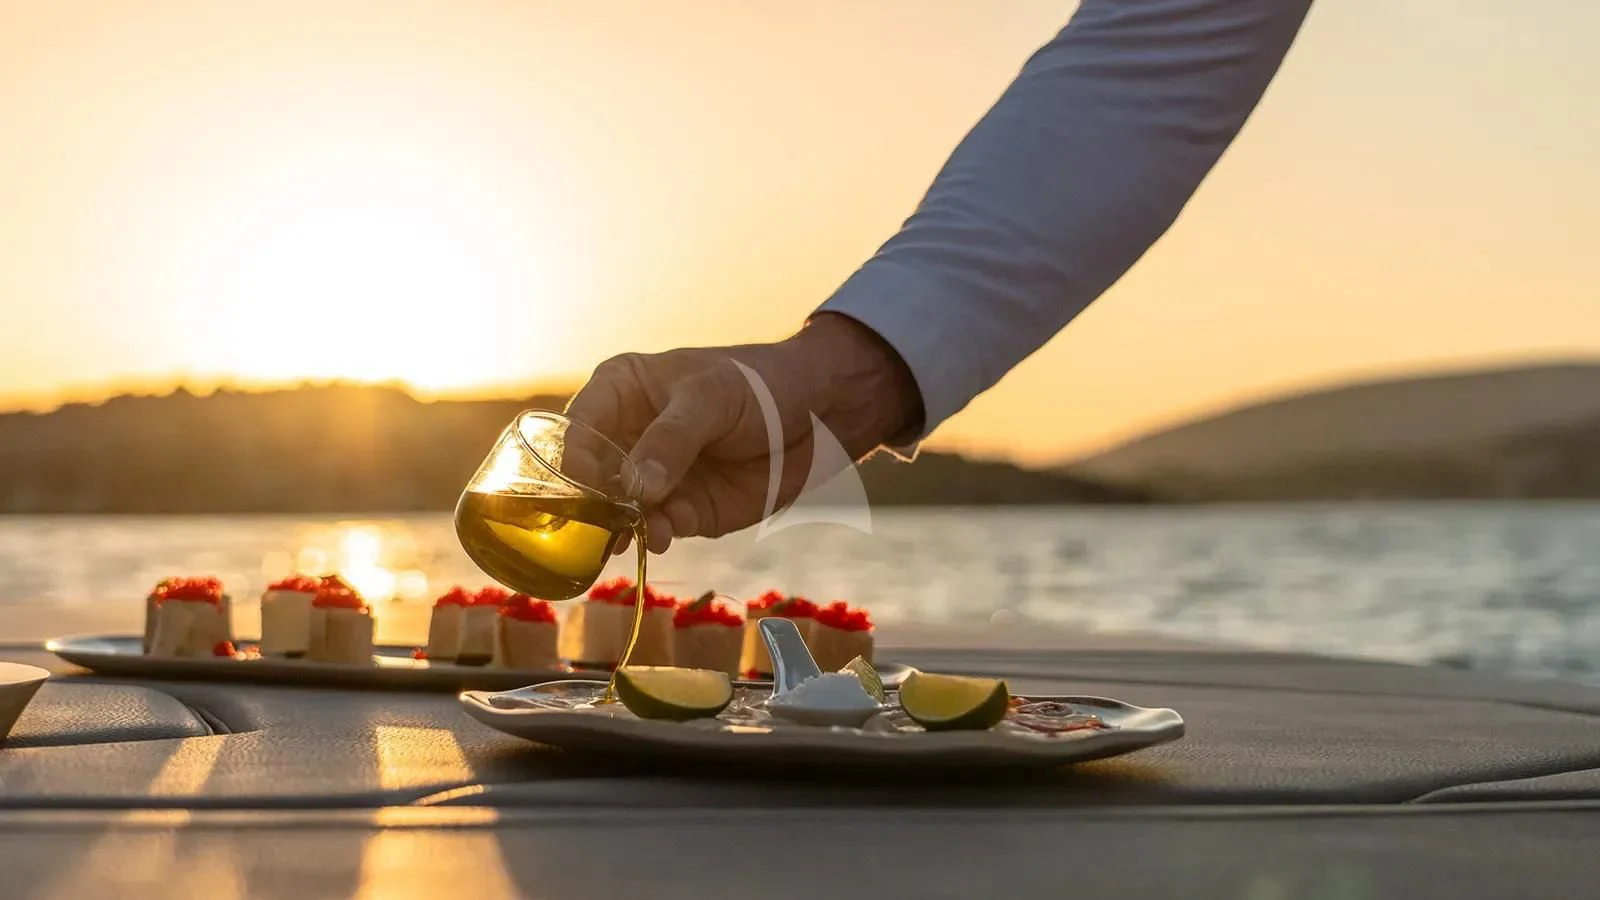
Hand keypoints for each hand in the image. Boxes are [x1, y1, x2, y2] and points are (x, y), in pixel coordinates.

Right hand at [565, 313, 922, 552]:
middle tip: (599, 527)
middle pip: (588, 480)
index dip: (574, 463)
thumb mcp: (710, 398)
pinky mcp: (683, 510)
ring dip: (623, 528)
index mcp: (619, 392)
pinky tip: (662, 535)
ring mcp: (653, 478)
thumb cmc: (759, 385)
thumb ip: (670, 440)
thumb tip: (633, 487)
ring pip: (618, 512)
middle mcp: (626, 438)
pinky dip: (655, 535)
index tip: (584, 491)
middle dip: (592, 505)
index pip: (576, 431)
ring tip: (637, 533)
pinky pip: (656, 528)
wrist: (819, 415)